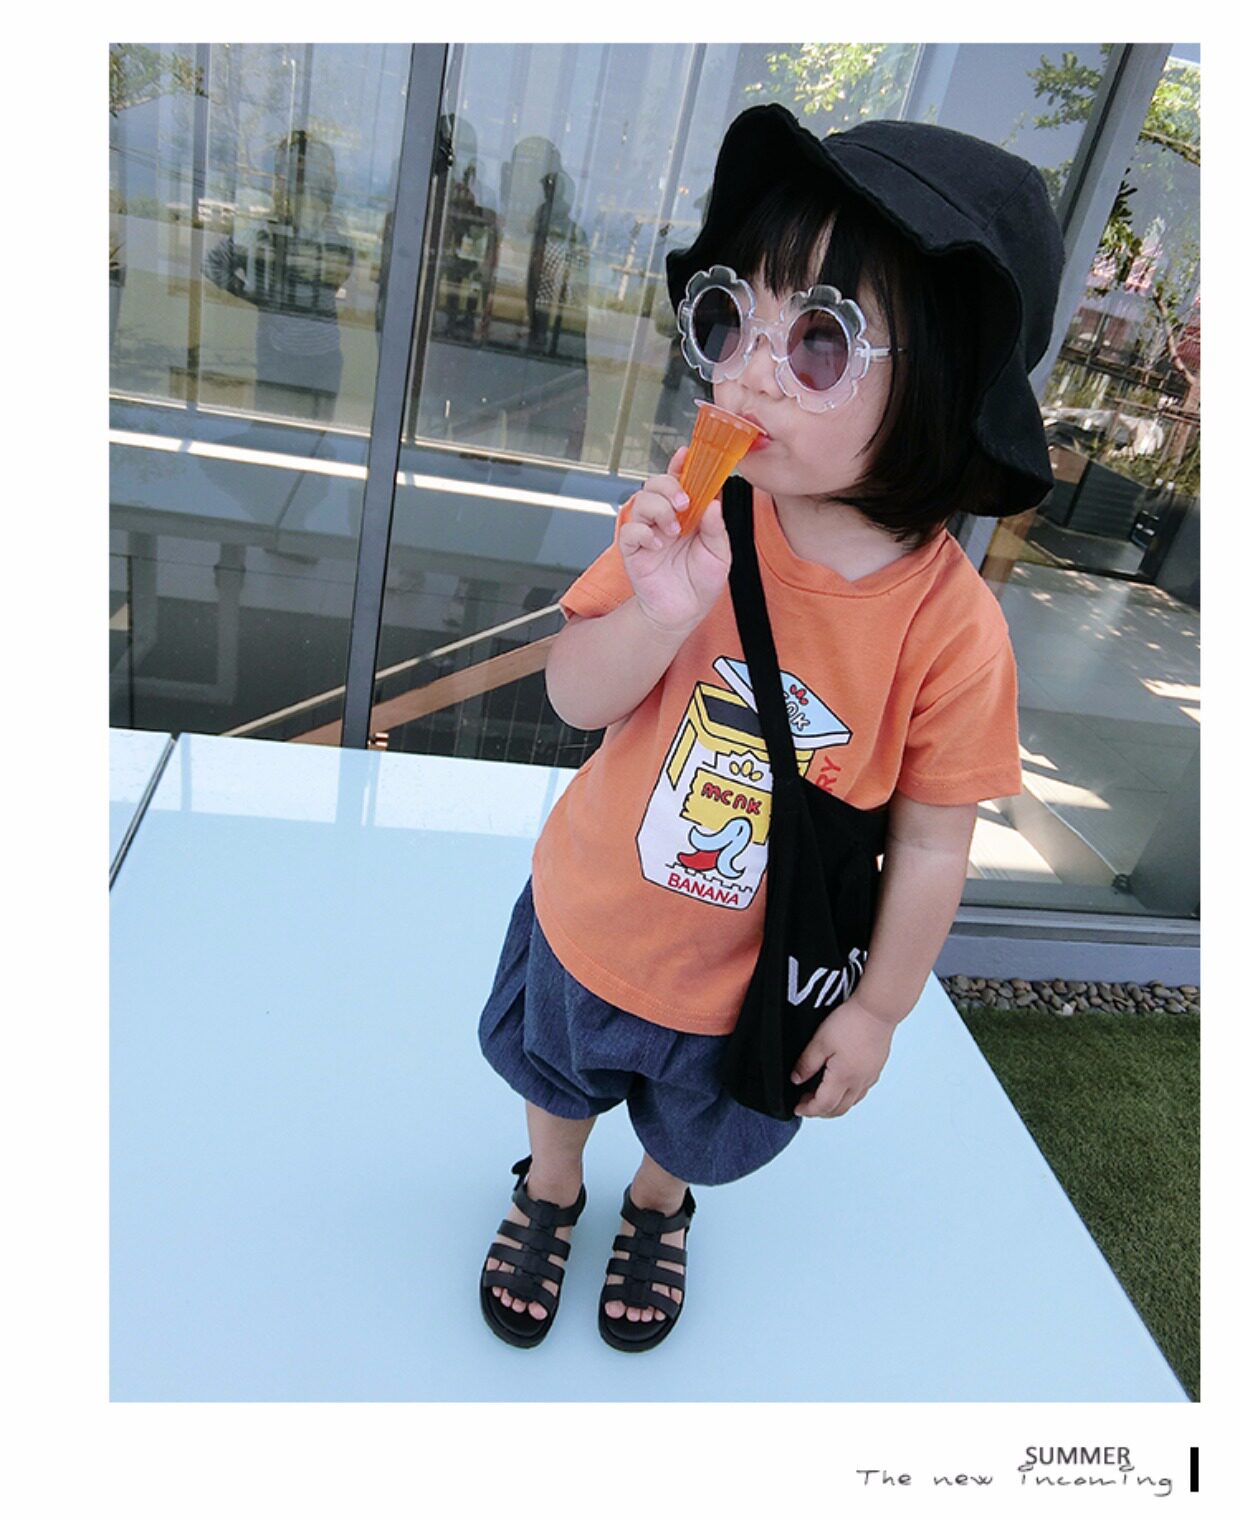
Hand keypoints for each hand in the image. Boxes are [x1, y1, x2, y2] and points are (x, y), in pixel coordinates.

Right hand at [618, 446, 730, 636]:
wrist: (685, 612)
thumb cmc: (701, 582)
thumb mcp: (719, 553)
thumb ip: (716, 528)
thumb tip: (713, 502)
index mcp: (688, 514)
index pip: (681, 481)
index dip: (681, 465)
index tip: (686, 455)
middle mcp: (665, 518)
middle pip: (655, 484)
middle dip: (668, 485)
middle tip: (684, 502)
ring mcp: (648, 532)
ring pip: (641, 501)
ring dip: (658, 509)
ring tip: (673, 530)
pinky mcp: (633, 550)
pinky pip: (629, 531)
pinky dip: (643, 533)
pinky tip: (657, 545)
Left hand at [789, 998, 895, 1118]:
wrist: (878, 1010)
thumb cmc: (852, 1022)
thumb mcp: (821, 1041)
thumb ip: (807, 1063)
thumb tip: (797, 1080)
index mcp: (843, 1078)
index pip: (823, 1105)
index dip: (808, 1110)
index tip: (798, 1108)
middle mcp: (859, 1082)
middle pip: (838, 1109)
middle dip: (820, 1111)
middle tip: (806, 1103)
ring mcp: (870, 1077)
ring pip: (851, 1102)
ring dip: (834, 1105)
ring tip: (821, 1095)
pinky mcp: (876, 1069)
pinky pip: (861, 1091)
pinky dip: (848, 1095)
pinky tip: (841, 1084)